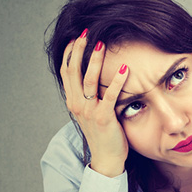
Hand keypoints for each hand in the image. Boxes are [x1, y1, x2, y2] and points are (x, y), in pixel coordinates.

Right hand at [60, 30, 130, 176]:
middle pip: (73, 71)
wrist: (106, 159)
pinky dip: (116, 81)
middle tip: (85, 32)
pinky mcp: (104, 118)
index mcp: (73, 102)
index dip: (69, 53)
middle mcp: (77, 105)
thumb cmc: (102, 134)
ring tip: (101, 43)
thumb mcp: (91, 112)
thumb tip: (93, 75)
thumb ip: (89, 95)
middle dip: (78, 50)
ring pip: (88, 80)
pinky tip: (124, 68)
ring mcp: (89, 112)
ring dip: (95, 60)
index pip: (66, 72)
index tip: (76, 36)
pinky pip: (110, 96)